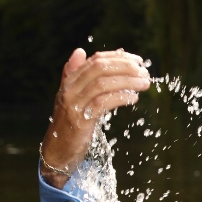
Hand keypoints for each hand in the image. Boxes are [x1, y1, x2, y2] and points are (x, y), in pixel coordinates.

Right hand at [40, 48, 151, 188]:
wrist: (58, 150)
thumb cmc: (69, 123)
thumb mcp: (72, 96)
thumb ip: (76, 74)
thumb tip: (80, 51)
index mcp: (70, 81)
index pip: (95, 60)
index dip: (118, 58)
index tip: (138, 61)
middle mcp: (70, 89)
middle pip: (99, 68)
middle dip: (125, 67)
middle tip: (144, 71)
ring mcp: (74, 104)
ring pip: (102, 84)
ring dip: (127, 81)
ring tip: (144, 83)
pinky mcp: (80, 120)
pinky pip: (103, 103)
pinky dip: (120, 98)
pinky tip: (133, 98)